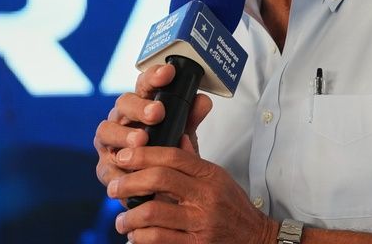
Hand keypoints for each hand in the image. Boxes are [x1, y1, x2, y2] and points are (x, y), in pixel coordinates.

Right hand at [94, 63, 212, 205]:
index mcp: (141, 105)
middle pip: (123, 103)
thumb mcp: (185, 136)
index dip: (154, 76)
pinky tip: (131, 172)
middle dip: (140, 107)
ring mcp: (110, 143)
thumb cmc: (170, 154)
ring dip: (124, 134)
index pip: (145, 84)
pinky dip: (118, 169)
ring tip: (141, 140)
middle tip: (157, 112)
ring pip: (106, 130)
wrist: (163, 191)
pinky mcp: (105, 168)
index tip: (168, 73)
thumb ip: (191, 119)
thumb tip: (203, 101)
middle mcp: (122, 119)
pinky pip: (106, 166)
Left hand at [108, 145, 276, 243]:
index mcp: (210, 176)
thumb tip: (175, 138)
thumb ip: (194, 161)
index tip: (123, 157)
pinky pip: (159, 240)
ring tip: (121, 220)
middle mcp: (206, 197)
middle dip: (128, 182)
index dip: (143, 154)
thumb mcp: (218, 179)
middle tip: (113, 188)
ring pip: (153, 213)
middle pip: (159, 179)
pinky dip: (141, 238)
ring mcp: (202, 224)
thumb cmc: (234, 208)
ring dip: (129, 217)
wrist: (258, 240)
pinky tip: (135, 237)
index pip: (173, 156)